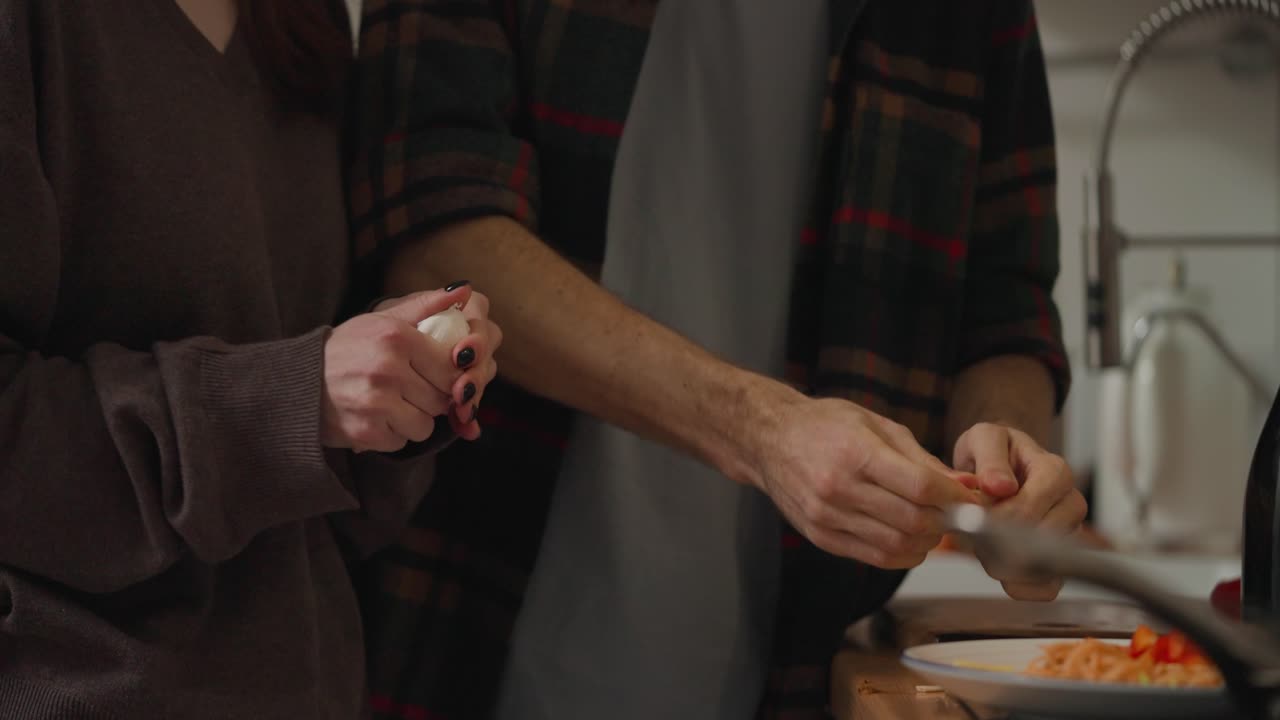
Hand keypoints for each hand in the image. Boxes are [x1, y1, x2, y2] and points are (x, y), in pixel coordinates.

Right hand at [323, 285, 477, 451]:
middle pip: (441, 399)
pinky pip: (401, 442)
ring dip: (413, 420)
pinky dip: (392, 434)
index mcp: (397, 337)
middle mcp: (387, 369)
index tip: (436, 375)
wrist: (296, 382)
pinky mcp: (366, 432)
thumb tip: (465, 290)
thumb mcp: (382, 319)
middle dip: (431, 398)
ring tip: (391, 404)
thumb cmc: (346, 349)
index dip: (449, 375)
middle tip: (409, 390)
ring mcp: (376, 402)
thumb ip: (426, 306)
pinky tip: (375, 418)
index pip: (452, 367)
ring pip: (425, 425)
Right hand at [752, 391, 981, 569]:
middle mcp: (838, 488)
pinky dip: (902, 553)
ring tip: (934, 525)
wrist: (770, 440)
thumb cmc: (825, 425)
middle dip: (946, 521)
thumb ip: (920, 459)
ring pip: (896, 545)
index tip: (972, 498)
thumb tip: (964, 484)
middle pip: (913, 520)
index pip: (920, 486)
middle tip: (957, 514)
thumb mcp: (876, 425)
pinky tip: (910, 539)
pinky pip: (874, 557)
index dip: (955, 497)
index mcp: (855, 453)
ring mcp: (826, 516)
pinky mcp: (820, 536)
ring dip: (927, 541)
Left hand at [954, 422, 1086, 600]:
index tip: (978, 518)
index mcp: (1055, 471)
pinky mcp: (1061, 560)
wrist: (995, 468)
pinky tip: (1001, 570)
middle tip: (975, 537)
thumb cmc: (993, 453)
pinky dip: (1021, 585)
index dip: (1002, 516)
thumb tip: (1000, 485)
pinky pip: (1049, 587)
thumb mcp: (984, 440)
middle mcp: (1070, 503)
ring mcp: (1070, 533)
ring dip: (1008, 564)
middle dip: (1002, 542)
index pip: (1035, 503)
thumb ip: (990, 459)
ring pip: (1046, 565)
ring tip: (985, 548)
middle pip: (1042, 537)